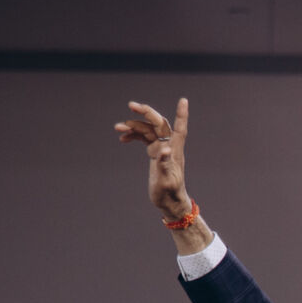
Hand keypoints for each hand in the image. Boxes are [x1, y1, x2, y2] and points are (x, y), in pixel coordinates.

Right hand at [115, 98, 191, 218]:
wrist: (169, 203)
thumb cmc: (169, 193)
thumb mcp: (165, 180)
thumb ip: (164, 164)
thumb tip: (163, 149)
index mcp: (174, 151)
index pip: (179, 128)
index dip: (182, 114)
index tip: (184, 100)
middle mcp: (169, 147)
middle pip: (159, 123)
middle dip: (146, 113)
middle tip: (131, 105)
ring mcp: (162, 149)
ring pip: (148, 130)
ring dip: (134, 126)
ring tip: (117, 128)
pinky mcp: (155, 154)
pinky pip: (144, 139)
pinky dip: (134, 136)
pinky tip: (123, 139)